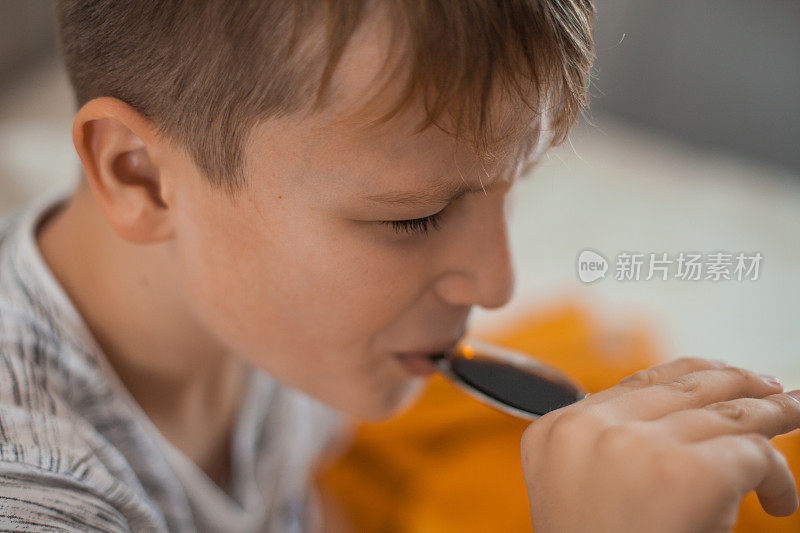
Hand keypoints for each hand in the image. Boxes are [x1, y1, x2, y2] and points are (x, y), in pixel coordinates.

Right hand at [520, 357, 799, 532]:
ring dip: (770, 418)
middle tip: (773, 390)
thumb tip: (686, 411)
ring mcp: (636, 446)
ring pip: (727, 413)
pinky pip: (754, 454)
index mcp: (555, 432)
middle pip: (684, 387)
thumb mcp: (583, 492)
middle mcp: (589, 429)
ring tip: (794, 416)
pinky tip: (778, 503)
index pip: (638, 382)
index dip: (692, 374)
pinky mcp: (688, 474)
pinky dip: (778, 479)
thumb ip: (610, 446)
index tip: (726, 375)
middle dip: (737, 384)